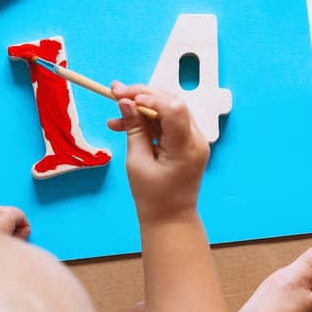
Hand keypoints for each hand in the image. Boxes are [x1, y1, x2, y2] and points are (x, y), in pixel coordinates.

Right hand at [107, 84, 208, 224]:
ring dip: (142, 109)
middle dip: (142, 96)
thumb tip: (125, 102)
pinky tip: (125, 124)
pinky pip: (168, 122)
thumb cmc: (153, 197)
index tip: (123, 96)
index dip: (149, 97)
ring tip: (115, 116)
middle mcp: (196, 140)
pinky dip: (149, 121)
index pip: (173, 109)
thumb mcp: (137, 162)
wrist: (170, 219)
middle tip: (115, 92)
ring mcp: (194, 140)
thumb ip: (134, 129)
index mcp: (186, 147)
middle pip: (171, 104)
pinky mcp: (187, 142)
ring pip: (168, 110)